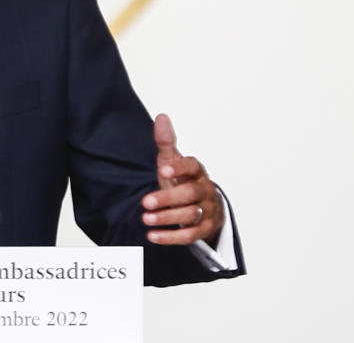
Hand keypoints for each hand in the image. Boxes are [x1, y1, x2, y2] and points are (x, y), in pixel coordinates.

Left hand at [141, 114, 223, 245]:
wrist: (202, 206)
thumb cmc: (182, 181)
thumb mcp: (172, 161)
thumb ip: (166, 142)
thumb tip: (161, 117)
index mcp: (197, 172)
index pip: (192, 166)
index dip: (179, 168)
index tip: (162, 169)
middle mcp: (205, 191)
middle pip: (190, 194)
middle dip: (168, 199)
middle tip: (146, 202)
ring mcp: (207, 211)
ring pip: (190, 216)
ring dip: (167, 218)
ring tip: (146, 219)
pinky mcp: (205, 230)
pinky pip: (191, 235)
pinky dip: (171, 237)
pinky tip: (153, 236)